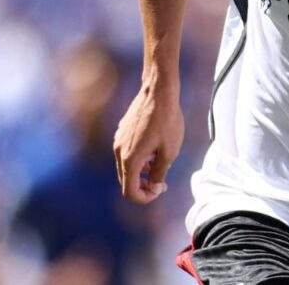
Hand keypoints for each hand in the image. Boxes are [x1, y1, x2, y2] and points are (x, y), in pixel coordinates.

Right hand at [113, 82, 183, 203]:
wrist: (158, 92)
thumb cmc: (167, 121)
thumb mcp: (170, 151)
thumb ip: (160, 173)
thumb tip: (154, 188)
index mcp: (130, 160)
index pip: (130, 192)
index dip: (145, 198)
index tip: (159, 191)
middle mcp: (119, 151)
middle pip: (126, 180)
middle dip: (143, 186)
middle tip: (163, 182)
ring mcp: (118, 140)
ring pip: (127, 166)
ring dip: (142, 171)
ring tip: (161, 161)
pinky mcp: (121, 131)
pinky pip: (128, 152)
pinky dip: (139, 157)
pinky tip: (155, 147)